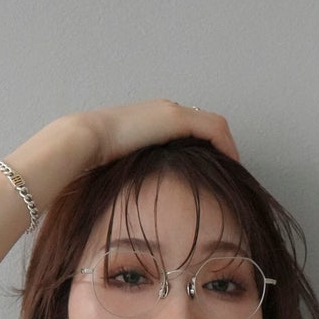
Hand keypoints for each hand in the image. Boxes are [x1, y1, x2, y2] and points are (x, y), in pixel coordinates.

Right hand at [64, 99, 240, 171]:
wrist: (83, 141)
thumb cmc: (92, 162)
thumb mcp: (117, 170)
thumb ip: (130, 178)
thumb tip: (128, 206)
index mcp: (150, 123)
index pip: (186, 131)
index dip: (203, 150)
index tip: (212, 173)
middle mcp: (163, 112)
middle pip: (203, 126)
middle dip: (219, 149)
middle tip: (229, 173)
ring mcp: (170, 112)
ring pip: (212, 126)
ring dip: (227, 148)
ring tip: (235, 171)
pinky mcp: (175, 118)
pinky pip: (213, 129)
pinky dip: (226, 145)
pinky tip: (232, 165)